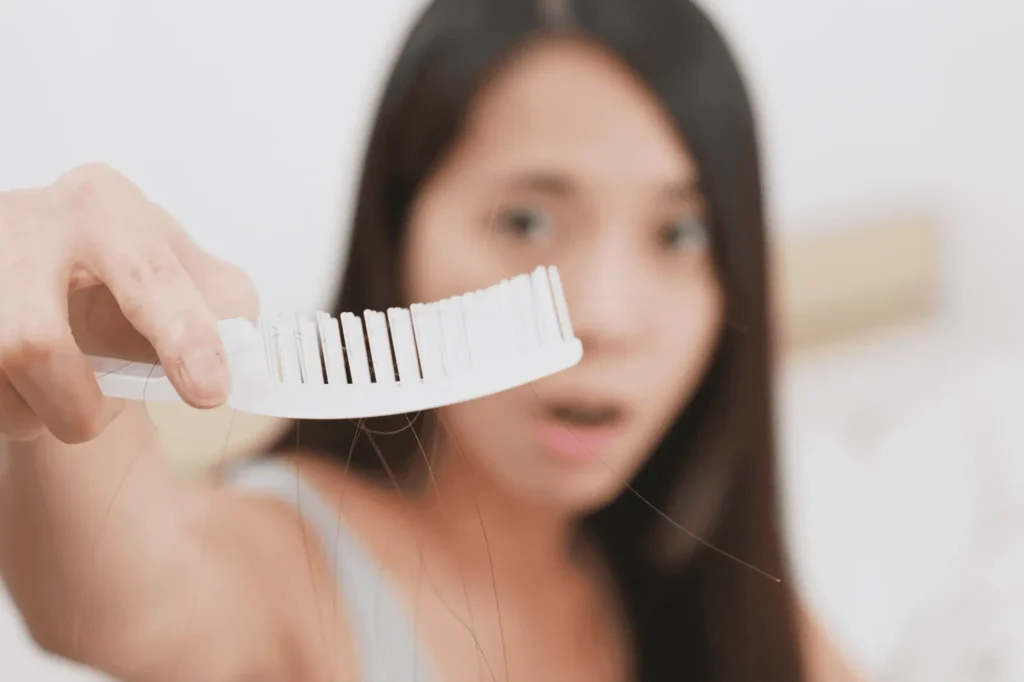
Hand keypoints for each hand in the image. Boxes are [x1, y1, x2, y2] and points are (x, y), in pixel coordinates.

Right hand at [0, 163, 258, 443]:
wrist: (51, 268)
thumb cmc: (126, 272)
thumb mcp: (189, 272)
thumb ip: (228, 307)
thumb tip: (241, 353)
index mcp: (103, 206)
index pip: (148, 275)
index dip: (183, 338)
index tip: (209, 392)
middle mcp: (28, 221)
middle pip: (34, 340)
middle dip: (77, 405)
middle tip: (101, 417)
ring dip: (36, 412)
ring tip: (63, 399)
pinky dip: (10, 409)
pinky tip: (26, 391)